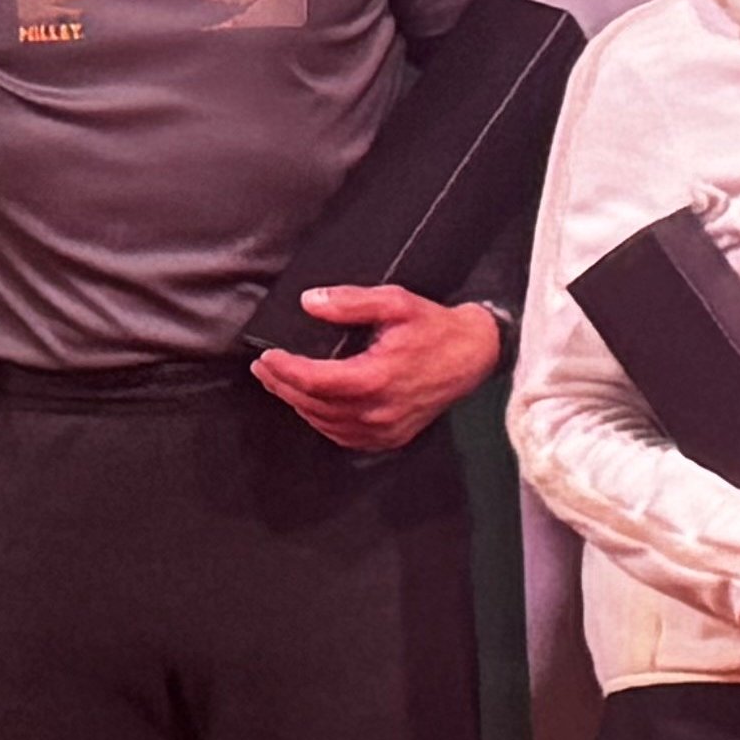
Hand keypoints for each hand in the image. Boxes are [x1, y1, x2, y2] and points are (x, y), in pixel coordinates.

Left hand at [253, 287, 504, 454]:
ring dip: (299, 403)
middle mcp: (379, 410)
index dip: (285, 370)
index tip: (267, 356)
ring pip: (325, 423)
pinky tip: (312, 404)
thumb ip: (350, 302)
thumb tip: (310, 303)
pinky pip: (344, 435)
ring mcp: (385, 429)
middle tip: (265, 367)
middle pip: (314, 404)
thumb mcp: (395, 301)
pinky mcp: (391, 437)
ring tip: (282, 383)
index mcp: (378, 377)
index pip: (315, 380)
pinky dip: (322, 421)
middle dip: (282, 385)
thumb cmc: (436, 328)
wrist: (474, 354)